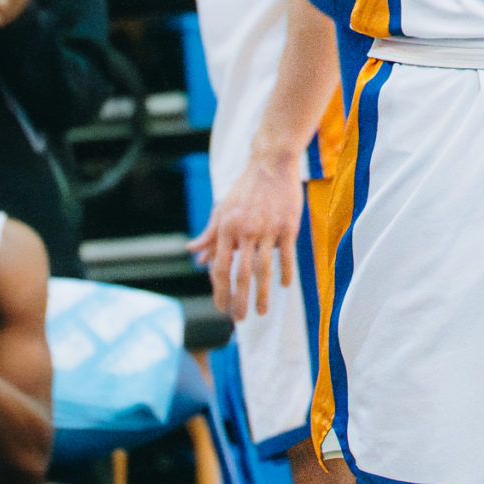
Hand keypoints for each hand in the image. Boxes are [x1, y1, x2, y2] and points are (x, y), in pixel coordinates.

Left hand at [190, 153, 304, 321]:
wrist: (271, 164)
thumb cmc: (245, 188)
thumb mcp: (223, 209)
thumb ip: (209, 234)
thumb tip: (194, 254)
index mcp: (227, 229)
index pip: (220, 268)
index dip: (219, 291)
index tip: (221, 308)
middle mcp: (245, 231)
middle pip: (241, 274)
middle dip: (239, 300)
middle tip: (240, 319)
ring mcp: (268, 229)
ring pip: (264, 269)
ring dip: (262, 294)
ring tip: (262, 311)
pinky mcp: (288, 225)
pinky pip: (287, 254)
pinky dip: (285, 272)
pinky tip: (284, 286)